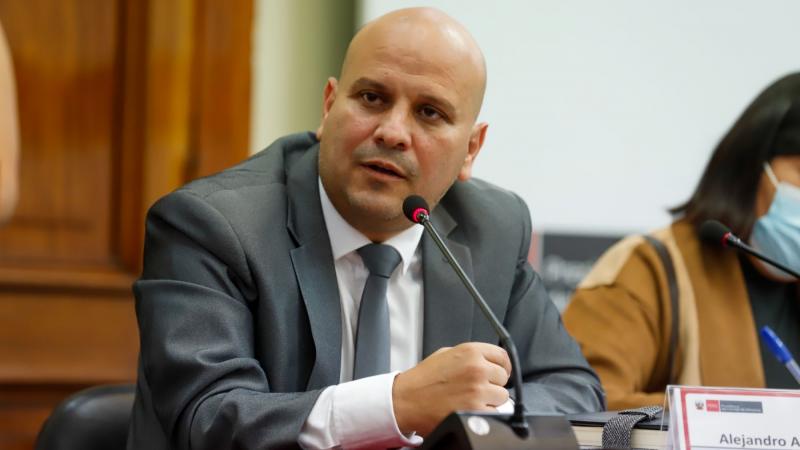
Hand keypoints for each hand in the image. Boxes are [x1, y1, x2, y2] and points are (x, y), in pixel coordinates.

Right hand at [392, 342, 510, 435]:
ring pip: (501, 397)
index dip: (502, 366)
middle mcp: (477, 368)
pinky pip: (494, 413)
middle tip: (475, 389)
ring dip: (490, 400)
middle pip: (503, 378)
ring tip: (469, 400)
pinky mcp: (476, 411)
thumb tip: (489, 362)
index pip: (503, 356)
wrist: (406, 400)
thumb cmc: (423, 380)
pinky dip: (484, 414)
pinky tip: (468, 409)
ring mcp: (478, 390)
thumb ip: (471, 356)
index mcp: (470, 352)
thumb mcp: (446, 354)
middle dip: (492, 384)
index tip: (498, 373)